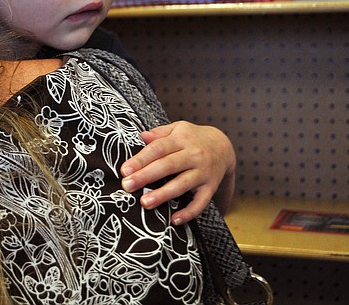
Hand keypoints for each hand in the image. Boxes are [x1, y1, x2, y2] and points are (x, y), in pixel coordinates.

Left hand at [119, 121, 235, 224]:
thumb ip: (159, 133)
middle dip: (146, 176)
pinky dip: (189, 212)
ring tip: (145, 203)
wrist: (223, 147)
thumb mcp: (177, 129)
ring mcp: (203, 172)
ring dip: (163, 194)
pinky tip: (174, 220)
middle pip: (167, 166)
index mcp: (181, 139)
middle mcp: (193, 155)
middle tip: (127, 186)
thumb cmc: (192, 138)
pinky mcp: (210, 187)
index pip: (158, 149)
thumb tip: (142, 136)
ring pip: (182, 184)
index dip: (141, 159)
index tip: (125, 170)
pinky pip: (200, 202)